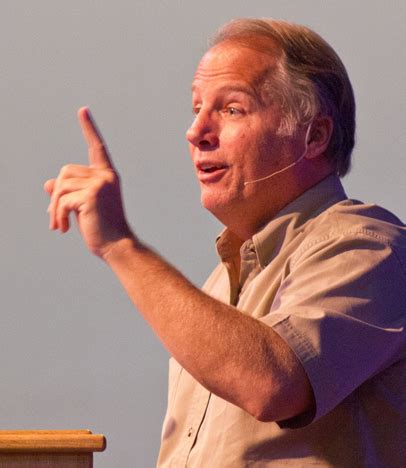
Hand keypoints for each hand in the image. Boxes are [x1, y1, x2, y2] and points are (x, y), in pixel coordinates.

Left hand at [44, 107, 131, 257]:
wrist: (116, 246)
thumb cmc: (101, 229)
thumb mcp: (81, 208)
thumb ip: (68, 193)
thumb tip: (48, 184)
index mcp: (107, 176)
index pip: (97, 148)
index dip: (89, 129)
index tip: (82, 110)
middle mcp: (105, 176)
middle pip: (66, 172)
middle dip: (56, 195)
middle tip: (55, 218)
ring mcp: (100, 184)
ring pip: (61, 186)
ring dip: (55, 208)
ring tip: (59, 225)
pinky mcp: (92, 195)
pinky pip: (63, 199)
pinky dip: (58, 215)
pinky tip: (64, 228)